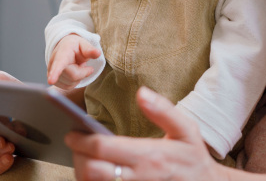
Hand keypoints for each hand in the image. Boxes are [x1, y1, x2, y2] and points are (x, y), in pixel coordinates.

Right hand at [47, 34, 100, 89]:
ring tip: (76, 66)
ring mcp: (51, 73)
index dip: (55, 73)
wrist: (64, 48)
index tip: (51, 80)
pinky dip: (74, 81)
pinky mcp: (53, 81)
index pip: (58, 64)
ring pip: (70, 83)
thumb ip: (90, 49)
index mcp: (62, 53)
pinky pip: (68, 87)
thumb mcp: (84, 44)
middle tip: (83, 63)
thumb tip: (98, 53)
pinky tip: (73, 72)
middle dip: (83, 72)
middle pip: (73, 76)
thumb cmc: (75, 46)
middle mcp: (53, 63)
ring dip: (78, 77)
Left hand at [65, 87, 227, 180]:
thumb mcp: (186, 130)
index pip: (103, 149)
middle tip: (74, 145)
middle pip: (92, 171)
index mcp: (149, 156)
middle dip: (77, 157)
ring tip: (82, 159)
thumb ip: (163, 110)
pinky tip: (95, 174)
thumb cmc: (193, 159)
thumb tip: (141, 93)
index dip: (81, 140)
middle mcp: (139, 178)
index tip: (72, 132)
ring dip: (82, 173)